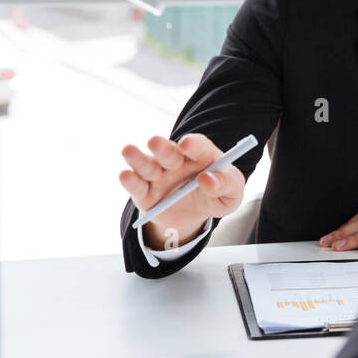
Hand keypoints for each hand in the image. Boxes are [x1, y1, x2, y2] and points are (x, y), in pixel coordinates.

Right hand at [119, 133, 245, 250]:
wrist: (195, 215)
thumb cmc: (216, 195)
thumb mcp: (232, 194)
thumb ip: (227, 184)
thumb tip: (209, 180)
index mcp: (201, 155)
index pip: (197, 145)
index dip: (192, 144)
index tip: (187, 144)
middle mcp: (176, 161)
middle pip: (169, 152)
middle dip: (162, 147)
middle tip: (155, 142)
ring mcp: (158, 175)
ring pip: (147, 164)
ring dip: (138, 158)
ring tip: (129, 150)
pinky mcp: (144, 193)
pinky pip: (135, 185)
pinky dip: (129, 180)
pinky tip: (125, 175)